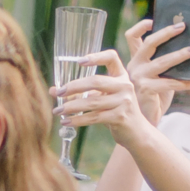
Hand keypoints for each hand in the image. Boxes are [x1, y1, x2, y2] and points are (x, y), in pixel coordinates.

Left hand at [57, 20, 189, 143]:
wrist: (136, 132)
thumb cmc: (115, 111)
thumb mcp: (101, 98)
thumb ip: (80, 92)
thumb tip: (53, 90)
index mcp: (121, 76)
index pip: (112, 58)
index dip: (96, 57)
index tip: (79, 61)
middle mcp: (125, 86)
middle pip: (95, 81)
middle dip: (73, 87)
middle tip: (58, 93)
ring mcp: (124, 101)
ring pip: (92, 102)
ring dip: (71, 107)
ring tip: (57, 111)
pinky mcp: (120, 117)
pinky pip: (94, 117)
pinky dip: (77, 120)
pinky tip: (66, 121)